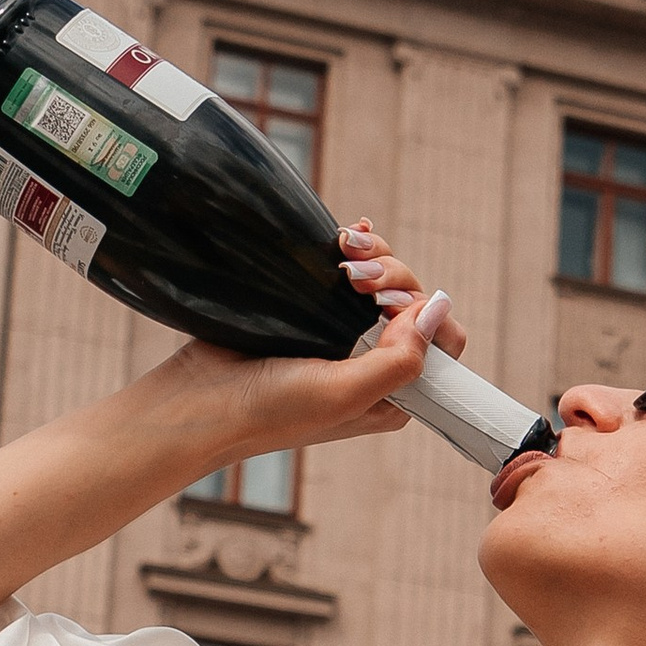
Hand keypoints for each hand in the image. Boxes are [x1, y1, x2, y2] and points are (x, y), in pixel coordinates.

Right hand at [160, 225, 471, 455]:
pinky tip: (349, 235)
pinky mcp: (316, 312)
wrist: (200, 399)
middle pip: (416, 304)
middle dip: (394, 278)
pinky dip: (357, 249)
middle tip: (354, 279)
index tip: (385, 308)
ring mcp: (346, 337)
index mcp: (396, 396)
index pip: (445, 345)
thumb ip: (401, 361)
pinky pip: (352, 272)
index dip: (427, 316)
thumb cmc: (270, 410)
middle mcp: (376, 366)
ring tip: (343, 253)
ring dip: (374, 258)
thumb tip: (439, 309)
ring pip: (386, 282)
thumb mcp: (344, 395)